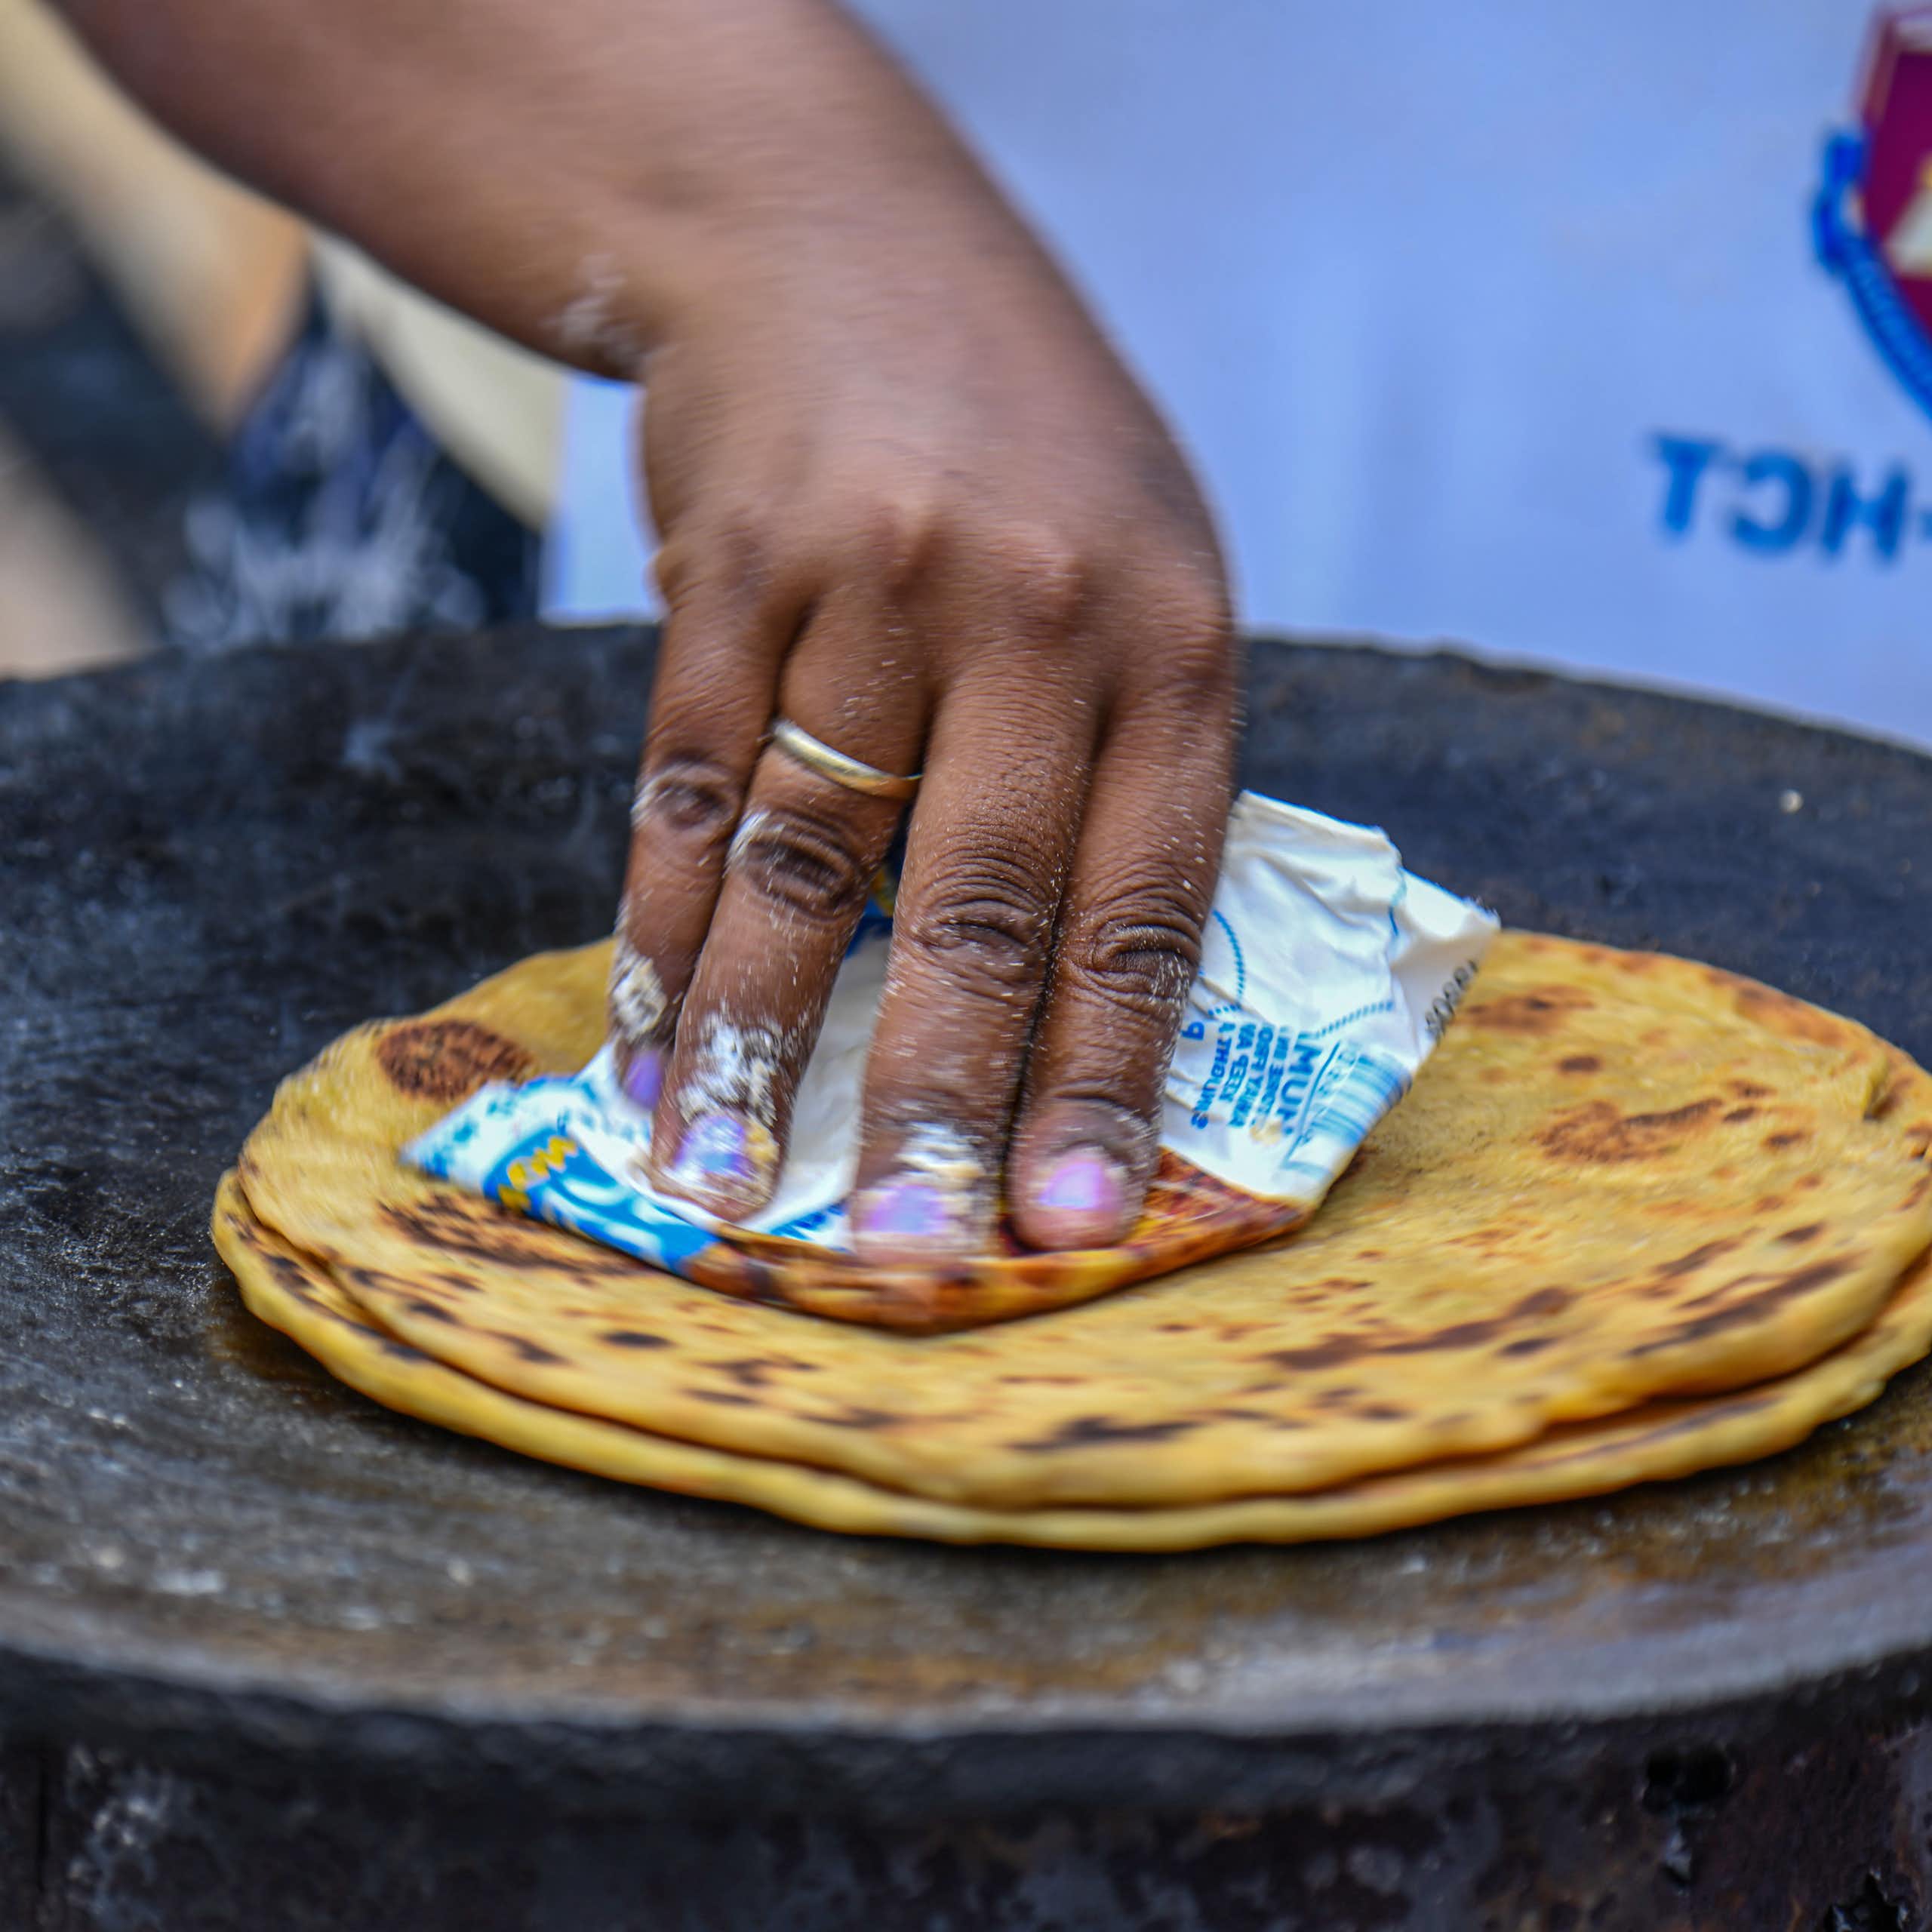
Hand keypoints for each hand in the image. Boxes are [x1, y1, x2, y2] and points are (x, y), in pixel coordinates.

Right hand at [606, 47, 1237, 1260]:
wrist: (840, 242)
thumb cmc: (1025, 449)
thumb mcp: (1142, 578)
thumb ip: (1126, 775)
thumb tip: (1085, 1016)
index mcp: (1168, 643)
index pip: (1140, 902)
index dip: (1103, 1076)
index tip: (1070, 1219)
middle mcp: (1031, 617)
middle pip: (976, 905)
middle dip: (934, 1099)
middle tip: (905, 1254)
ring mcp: (869, 586)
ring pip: (803, 863)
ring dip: (755, 1044)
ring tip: (715, 1180)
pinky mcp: (728, 572)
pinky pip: (688, 789)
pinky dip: (664, 929)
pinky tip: (647, 1037)